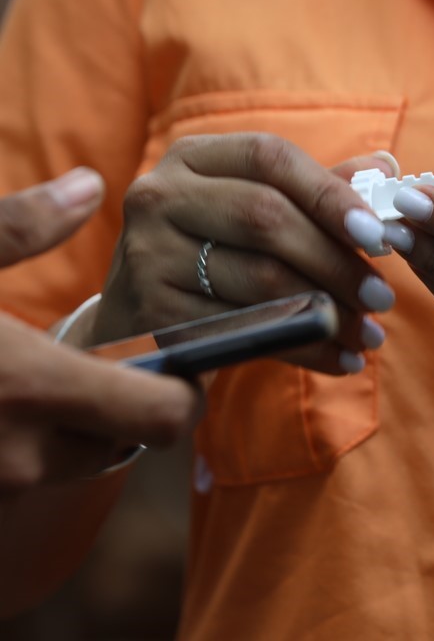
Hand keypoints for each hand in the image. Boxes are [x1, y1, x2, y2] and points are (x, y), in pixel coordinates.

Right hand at [0, 171, 199, 490]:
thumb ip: (18, 228)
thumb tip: (89, 185)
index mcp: (30, 386)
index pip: (163, 415)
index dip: (190, 390)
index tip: (189, 360)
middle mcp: (21, 453)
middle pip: (133, 438)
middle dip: (143, 399)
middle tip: (132, 357)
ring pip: (83, 458)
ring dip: (90, 421)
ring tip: (71, 370)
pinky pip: (36, 474)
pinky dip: (43, 439)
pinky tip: (19, 400)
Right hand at [92, 134, 398, 373]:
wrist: (141, 316)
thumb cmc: (217, 251)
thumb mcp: (256, 207)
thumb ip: (318, 187)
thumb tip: (385, 167)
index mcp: (192, 157)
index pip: (271, 158)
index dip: (331, 195)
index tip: (378, 235)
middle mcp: (160, 197)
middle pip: (266, 218)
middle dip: (336, 261)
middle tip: (383, 296)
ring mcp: (148, 255)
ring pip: (259, 279)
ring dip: (328, 311)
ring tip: (370, 332)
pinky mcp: (153, 313)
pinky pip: (245, 330)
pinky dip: (302, 346)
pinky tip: (339, 356)